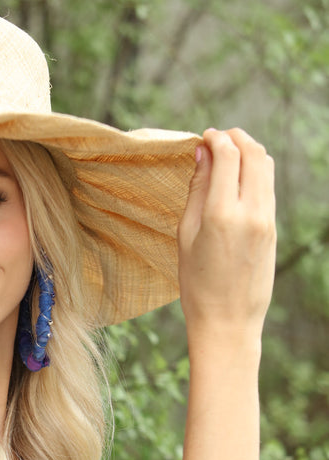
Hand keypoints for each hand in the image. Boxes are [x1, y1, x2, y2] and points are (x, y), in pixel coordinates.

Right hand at [177, 128, 275, 341]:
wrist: (228, 321)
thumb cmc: (197, 284)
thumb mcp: (186, 236)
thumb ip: (197, 190)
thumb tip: (204, 154)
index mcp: (221, 214)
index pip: (227, 155)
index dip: (215, 138)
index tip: (203, 138)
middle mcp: (250, 212)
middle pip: (252, 152)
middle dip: (235, 138)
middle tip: (218, 138)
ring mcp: (266, 220)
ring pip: (265, 166)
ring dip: (249, 151)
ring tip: (229, 155)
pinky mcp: (273, 228)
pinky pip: (268, 187)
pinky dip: (256, 172)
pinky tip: (239, 178)